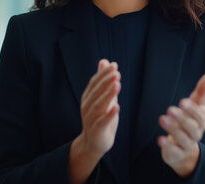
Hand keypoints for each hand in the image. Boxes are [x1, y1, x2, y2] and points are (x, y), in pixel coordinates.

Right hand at [69, 59, 120, 183]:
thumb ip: (104, 81)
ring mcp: (90, 119)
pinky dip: (109, 114)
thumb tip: (105, 61)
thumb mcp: (103, 97)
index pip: (94, 83)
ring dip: (108, 95)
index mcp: (88, 97)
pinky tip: (117, 107)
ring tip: (117, 85)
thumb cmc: (100, 118)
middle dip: (106, 81)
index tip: (114, 66)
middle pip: (96, 92)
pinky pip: (102, 122)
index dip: (103, 74)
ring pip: (99, 105)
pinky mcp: (96, 130)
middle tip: (116, 72)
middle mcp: (87, 107)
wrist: (94, 143)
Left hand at [158, 73, 204, 177]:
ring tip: (162, 119)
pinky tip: (160, 139)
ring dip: (173, 130)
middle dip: (181, 119)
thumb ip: (202, 92)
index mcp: (201, 121)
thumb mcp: (196, 107)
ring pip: (183, 139)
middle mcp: (196, 134)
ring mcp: (187, 145)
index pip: (199, 116)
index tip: (182, 102)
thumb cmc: (190, 123)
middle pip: (191, 127)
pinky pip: (174, 151)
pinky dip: (168, 146)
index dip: (192, 110)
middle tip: (170, 110)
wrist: (185, 151)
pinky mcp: (177, 154)